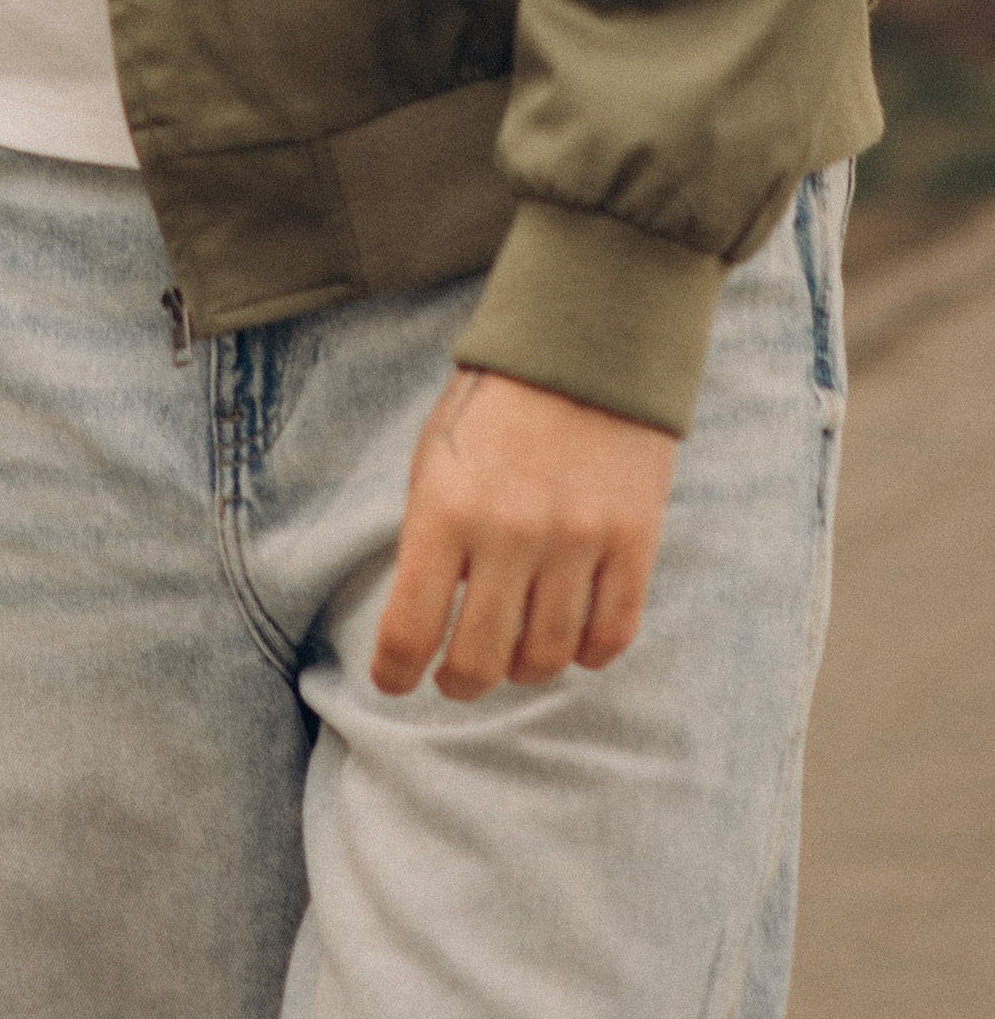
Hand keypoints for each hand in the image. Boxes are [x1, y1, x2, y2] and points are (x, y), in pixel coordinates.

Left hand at [371, 366, 676, 700]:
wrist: (583, 344)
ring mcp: (577, 542)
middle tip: (455, 680)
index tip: (394, 682)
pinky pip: (611, 637)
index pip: (411, 628)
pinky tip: (571, 644)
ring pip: (549, 658)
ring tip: (513, 655)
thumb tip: (423, 617)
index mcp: (445, 510)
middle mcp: (510, 534)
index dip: (396, 672)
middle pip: (481, 661)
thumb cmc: (492, 405)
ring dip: (523, 670)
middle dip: (459, 683)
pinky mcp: (633, 543)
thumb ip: (429, 536)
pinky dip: (587, 656)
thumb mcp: (436, 459)